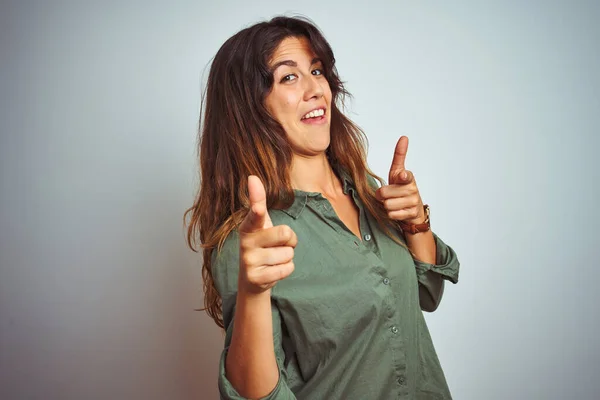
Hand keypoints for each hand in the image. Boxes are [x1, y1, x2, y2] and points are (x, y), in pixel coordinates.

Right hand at [238, 176, 296, 293]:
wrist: (253, 280)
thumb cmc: (262, 246)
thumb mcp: (261, 225)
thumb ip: (259, 202)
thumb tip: (252, 177)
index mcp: (248, 227)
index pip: (255, 213)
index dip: (257, 203)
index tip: (255, 189)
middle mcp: (245, 243)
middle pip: (285, 233)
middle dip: (290, 240)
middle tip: (279, 245)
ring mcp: (249, 261)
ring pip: (288, 253)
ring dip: (287, 257)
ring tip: (273, 259)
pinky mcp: (256, 278)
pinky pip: (287, 268)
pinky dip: (286, 269)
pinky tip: (273, 270)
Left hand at [376, 136, 425, 223]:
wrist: (412, 211)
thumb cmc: (401, 189)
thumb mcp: (397, 172)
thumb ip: (399, 156)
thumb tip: (404, 137)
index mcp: (408, 177)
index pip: (404, 176)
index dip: (402, 177)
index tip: (402, 176)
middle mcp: (413, 189)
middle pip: (385, 193)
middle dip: (382, 196)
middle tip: (388, 195)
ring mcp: (413, 202)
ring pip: (387, 205)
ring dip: (387, 206)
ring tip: (394, 203)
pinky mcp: (412, 213)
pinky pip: (392, 214)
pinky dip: (392, 214)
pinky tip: (398, 211)